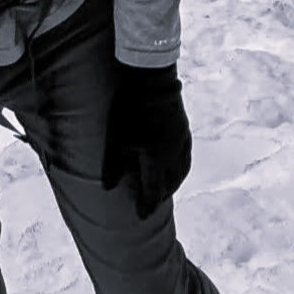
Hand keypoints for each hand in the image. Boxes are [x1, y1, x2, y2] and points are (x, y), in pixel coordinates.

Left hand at [101, 63, 190, 219]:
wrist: (151, 77)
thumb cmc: (129, 107)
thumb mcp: (116, 137)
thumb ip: (113, 165)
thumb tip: (107, 188)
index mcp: (156, 157)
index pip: (153, 189)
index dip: (147, 204)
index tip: (142, 216)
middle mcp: (173, 152)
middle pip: (171, 182)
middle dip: (162, 194)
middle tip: (153, 202)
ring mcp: (181, 139)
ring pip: (182, 170)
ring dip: (174, 182)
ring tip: (166, 187)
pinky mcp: (184, 127)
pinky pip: (186, 155)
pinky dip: (180, 167)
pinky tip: (175, 164)